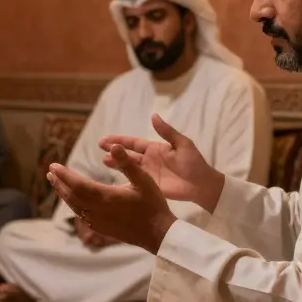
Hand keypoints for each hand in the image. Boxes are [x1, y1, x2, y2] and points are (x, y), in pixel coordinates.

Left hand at [47, 140, 176, 253]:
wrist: (158, 235)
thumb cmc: (152, 205)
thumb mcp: (143, 180)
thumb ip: (127, 163)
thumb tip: (114, 145)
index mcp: (106, 197)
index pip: (78, 184)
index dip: (64, 175)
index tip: (53, 166)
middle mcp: (98, 211)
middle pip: (72, 196)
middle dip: (60, 183)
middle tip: (50, 173)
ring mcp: (98, 222)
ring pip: (75, 207)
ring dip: (64, 194)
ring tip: (56, 184)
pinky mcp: (101, 229)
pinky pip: (82, 216)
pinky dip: (74, 206)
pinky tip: (73, 201)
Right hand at [98, 114, 225, 210]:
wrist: (202, 185)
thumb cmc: (194, 163)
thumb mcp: (182, 144)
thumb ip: (167, 132)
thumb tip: (153, 116)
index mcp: (155, 148)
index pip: (133, 143)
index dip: (120, 140)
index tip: (105, 139)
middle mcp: (148, 160)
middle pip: (127, 154)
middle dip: (114, 151)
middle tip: (100, 148)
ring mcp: (148, 174)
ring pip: (128, 167)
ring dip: (116, 164)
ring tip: (104, 161)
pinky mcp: (150, 186)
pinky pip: (134, 182)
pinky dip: (123, 181)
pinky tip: (113, 180)